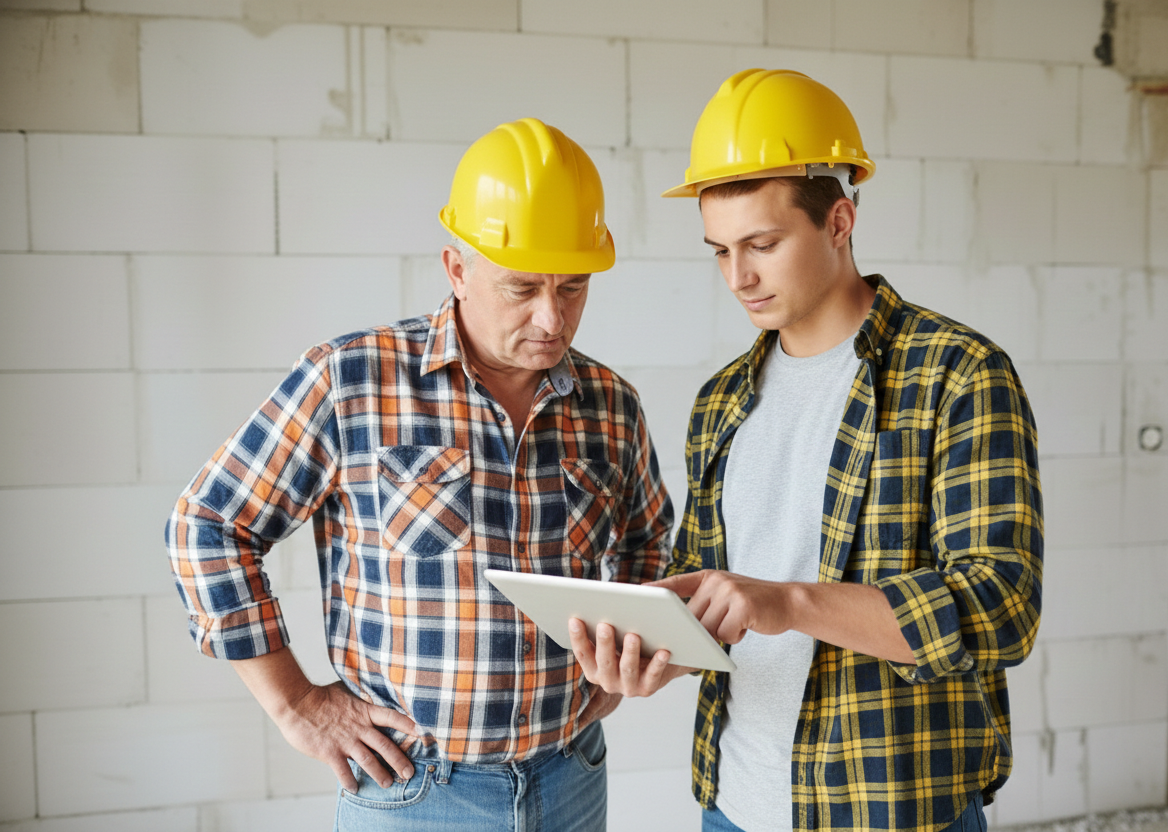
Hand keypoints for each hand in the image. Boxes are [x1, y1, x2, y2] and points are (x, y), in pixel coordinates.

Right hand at [275, 681, 418, 791]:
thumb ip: (359, 697)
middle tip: (409, 773)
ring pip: (368, 761)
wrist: (297, 703)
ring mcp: (345, 740)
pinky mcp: (330, 752)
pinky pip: (343, 771)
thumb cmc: (320, 696)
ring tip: (388, 783)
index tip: (422, 732)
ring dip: (380, 774)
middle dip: (399, 760)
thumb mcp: (346, 691)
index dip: (407, 724)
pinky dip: (349, 781)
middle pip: (385, 745)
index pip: (391, 717)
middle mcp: (358, 727)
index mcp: (364, 711)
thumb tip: (370, 693)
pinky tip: (355, 789)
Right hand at [568, 618, 691, 696]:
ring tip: (633, 635)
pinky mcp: (647, 689)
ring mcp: (627, 687)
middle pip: (604, 661)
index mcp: (593, 668)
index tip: (574, 619)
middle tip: (605, 624)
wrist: (654, 664)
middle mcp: (607, 681)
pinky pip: (653, 676)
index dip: (577, 637)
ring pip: (627, 669)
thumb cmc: (627, 643)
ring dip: (630, 652)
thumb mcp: (614, 636)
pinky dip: (658, 664)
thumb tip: (601, 603)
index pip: (582, 653)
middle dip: (604, 643)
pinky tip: (663, 651)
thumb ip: (604, 625)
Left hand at [652, 570, 787, 644]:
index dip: (657, 589)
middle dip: (698, 630)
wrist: (788, 602)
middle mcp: (716, 581)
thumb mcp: (726, 596)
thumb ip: (704, 604)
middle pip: (692, 616)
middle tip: (713, 631)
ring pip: (708, 628)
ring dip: (720, 634)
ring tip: (738, 623)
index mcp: (708, 577)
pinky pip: (725, 633)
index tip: (637, 593)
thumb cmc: (753, 605)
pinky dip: (735, 637)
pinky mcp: (744, 606)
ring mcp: (730, 591)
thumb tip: (680, 628)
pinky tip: (747, 626)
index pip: (677, 583)